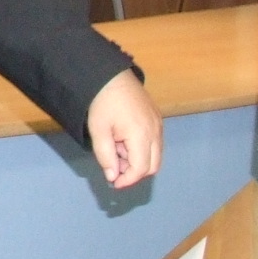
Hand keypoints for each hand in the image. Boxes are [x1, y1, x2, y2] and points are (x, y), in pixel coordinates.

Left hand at [87, 69, 162, 188]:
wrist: (111, 75)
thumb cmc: (102, 102)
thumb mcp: (98, 131)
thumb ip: (106, 156)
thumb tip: (113, 176)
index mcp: (142, 135)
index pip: (140, 169)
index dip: (127, 180)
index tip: (113, 183)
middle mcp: (156, 132)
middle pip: (153, 166)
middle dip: (134, 173)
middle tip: (115, 168)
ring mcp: (159, 124)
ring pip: (155, 155)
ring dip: (138, 160)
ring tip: (117, 150)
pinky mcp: (157, 119)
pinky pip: (155, 143)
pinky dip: (142, 149)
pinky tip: (124, 141)